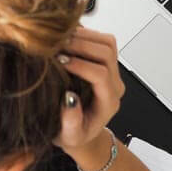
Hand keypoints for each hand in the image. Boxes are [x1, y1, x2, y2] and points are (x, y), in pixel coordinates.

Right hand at [54, 27, 124, 153]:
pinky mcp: (104, 62)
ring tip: (60, 39)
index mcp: (108, 102)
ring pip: (107, 42)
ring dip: (84, 36)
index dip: (81, 65)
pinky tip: (65, 38)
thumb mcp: (69, 136)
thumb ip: (71, 121)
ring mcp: (111, 71)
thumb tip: (69, 98)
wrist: (82, 131)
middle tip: (57, 45)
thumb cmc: (74, 135)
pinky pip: (101, 40)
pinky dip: (84, 34)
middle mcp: (114, 84)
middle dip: (81, 45)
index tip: (60, 61)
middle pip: (107, 53)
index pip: (101, 75)